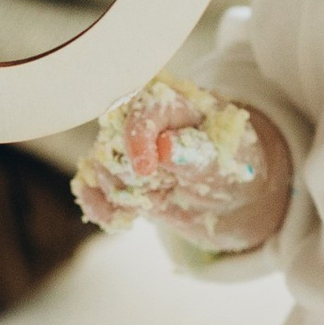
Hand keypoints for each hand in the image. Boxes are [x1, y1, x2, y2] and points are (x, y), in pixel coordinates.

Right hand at [71, 80, 288, 252]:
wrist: (229, 196)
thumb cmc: (232, 168)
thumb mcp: (225, 164)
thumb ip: (197, 156)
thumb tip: (166, 147)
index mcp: (175, 104)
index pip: (145, 110)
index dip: (139, 138)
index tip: (147, 170)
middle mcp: (143, 120)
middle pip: (114, 139)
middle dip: (131, 173)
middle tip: (160, 187)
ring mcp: (126, 148)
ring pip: (100, 165)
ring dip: (121, 192)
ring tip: (156, 200)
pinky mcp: (117, 174)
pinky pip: (91, 186)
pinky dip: (100, 206)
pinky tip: (120, 219)